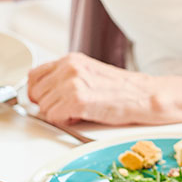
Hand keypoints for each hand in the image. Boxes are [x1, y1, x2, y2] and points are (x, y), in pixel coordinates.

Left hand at [26, 53, 181, 126]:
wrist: (148, 96)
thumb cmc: (125, 91)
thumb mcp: (91, 76)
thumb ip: (67, 80)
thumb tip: (44, 95)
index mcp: (72, 60)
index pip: (34, 76)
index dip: (37, 92)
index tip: (44, 101)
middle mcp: (70, 68)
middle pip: (35, 93)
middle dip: (48, 105)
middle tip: (68, 109)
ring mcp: (73, 83)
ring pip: (43, 107)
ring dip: (58, 114)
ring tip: (79, 112)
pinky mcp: (78, 100)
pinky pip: (53, 117)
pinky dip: (66, 121)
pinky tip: (83, 116)